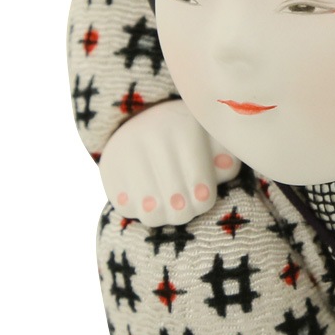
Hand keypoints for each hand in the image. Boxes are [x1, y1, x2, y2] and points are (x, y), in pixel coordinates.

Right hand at [98, 100, 240, 225]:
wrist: (141, 118)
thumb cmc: (191, 140)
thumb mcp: (213, 143)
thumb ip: (225, 157)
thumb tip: (225, 164)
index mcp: (186, 127)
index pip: (198, 181)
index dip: (203, 198)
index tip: (203, 197)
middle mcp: (153, 134)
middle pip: (176, 202)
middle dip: (184, 210)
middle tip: (184, 206)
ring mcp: (126, 151)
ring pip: (150, 210)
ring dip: (163, 215)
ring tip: (168, 207)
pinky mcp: (108, 167)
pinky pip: (126, 207)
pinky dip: (138, 210)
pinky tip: (146, 198)